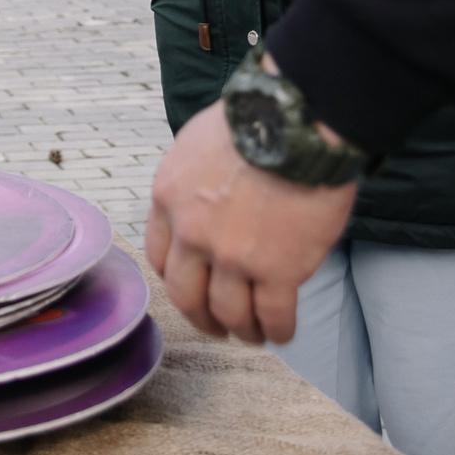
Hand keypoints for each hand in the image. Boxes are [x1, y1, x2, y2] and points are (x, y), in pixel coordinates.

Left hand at [146, 101, 356, 344]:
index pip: (159, 256)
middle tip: (217, 326)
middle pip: (185, 295)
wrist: (295, 122)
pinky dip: (277, 331)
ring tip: (256, 333)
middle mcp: (192, 233)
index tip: (191, 288)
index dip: (176, 279)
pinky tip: (283, 332)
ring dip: (241, 329)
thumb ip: (194, 182)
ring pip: (228, 313)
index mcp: (168, 198)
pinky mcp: (277, 270)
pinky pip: (272, 316)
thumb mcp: (197, 145)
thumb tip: (205, 199)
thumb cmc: (255, 121)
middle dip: (201, 317)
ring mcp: (232, 256)